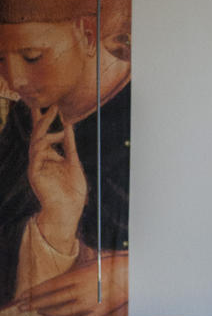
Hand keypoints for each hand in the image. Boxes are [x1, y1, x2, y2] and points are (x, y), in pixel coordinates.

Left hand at [15, 253, 127, 315]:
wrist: (139, 274)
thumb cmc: (118, 263)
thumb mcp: (96, 258)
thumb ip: (80, 263)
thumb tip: (67, 262)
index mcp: (78, 275)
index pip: (50, 286)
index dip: (34, 293)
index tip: (23, 296)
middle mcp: (81, 291)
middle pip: (51, 300)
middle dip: (34, 304)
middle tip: (21, 307)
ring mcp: (90, 303)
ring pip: (63, 312)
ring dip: (49, 312)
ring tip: (40, 311)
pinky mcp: (99, 312)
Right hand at [28, 106, 86, 253]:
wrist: (68, 211)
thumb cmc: (72, 191)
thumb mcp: (73, 163)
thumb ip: (69, 145)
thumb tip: (68, 125)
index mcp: (50, 155)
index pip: (45, 134)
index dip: (45, 119)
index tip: (50, 103)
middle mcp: (41, 159)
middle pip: (38, 134)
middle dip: (43, 118)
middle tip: (51, 104)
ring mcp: (37, 166)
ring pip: (36, 142)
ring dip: (46, 128)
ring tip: (57, 118)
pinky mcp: (34, 173)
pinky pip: (36, 156)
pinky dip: (44, 145)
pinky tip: (53, 137)